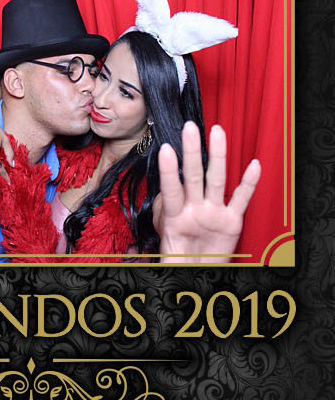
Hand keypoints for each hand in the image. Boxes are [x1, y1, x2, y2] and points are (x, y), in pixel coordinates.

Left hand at [158, 121, 260, 261]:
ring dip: (218, 156)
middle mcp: (195, 209)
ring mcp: (213, 212)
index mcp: (175, 217)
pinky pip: (241, 199)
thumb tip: (145, 237)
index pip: (171, 190)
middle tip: (190, 127)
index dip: (169, 172)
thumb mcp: (164, 256)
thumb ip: (160, 245)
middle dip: (191, 152)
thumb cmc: (178, 261)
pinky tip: (254, 165)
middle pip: (193, 176)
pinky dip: (248, 183)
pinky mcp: (231, 221)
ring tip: (218, 132)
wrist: (197, 272)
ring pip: (216, 179)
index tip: (165, 149)